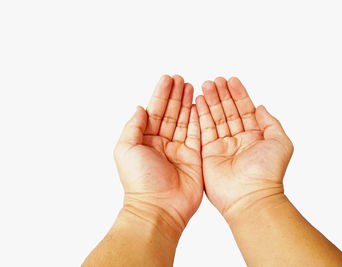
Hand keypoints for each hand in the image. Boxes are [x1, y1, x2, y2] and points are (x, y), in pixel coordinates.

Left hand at [114, 75, 202, 235]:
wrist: (160, 207)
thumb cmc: (140, 181)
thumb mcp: (126, 149)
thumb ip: (133, 127)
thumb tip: (139, 108)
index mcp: (145, 141)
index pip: (154, 112)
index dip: (161, 95)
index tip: (167, 79)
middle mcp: (162, 144)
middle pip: (171, 113)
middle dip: (176, 95)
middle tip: (181, 79)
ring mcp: (179, 150)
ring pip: (185, 121)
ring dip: (187, 103)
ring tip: (192, 86)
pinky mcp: (194, 157)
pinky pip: (198, 133)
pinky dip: (199, 118)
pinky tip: (199, 105)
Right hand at [195, 77, 292, 220]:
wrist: (250, 196)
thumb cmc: (268, 172)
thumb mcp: (281, 143)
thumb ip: (271, 123)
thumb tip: (261, 107)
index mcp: (255, 136)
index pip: (245, 110)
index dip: (239, 94)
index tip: (232, 80)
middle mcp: (238, 140)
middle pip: (228, 111)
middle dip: (222, 95)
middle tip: (215, 80)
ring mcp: (222, 146)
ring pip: (215, 118)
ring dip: (210, 101)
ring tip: (205, 85)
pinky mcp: (208, 154)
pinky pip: (204, 130)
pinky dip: (200, 115)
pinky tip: (198, 102)